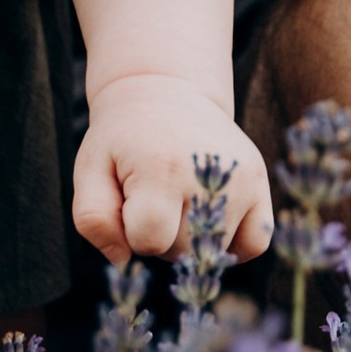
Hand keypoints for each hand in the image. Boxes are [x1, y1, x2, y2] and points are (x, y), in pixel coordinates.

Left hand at [73, 74, 274, 266]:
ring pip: (216, 252)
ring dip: (194, 240)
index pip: (149, 241)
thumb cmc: (122, 139)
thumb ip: (93, 220)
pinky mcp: (260, 180)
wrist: (166, 92)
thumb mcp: (90, 170)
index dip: (133, 233)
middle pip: (184, 251)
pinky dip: (233, 243)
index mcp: (161, 169)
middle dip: (162, 238)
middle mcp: (208, 173)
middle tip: (155, 197)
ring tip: (181, 200)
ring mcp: (241, 177)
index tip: (130, 204)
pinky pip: (255, 242)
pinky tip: (210, 218)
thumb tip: (123, 259)